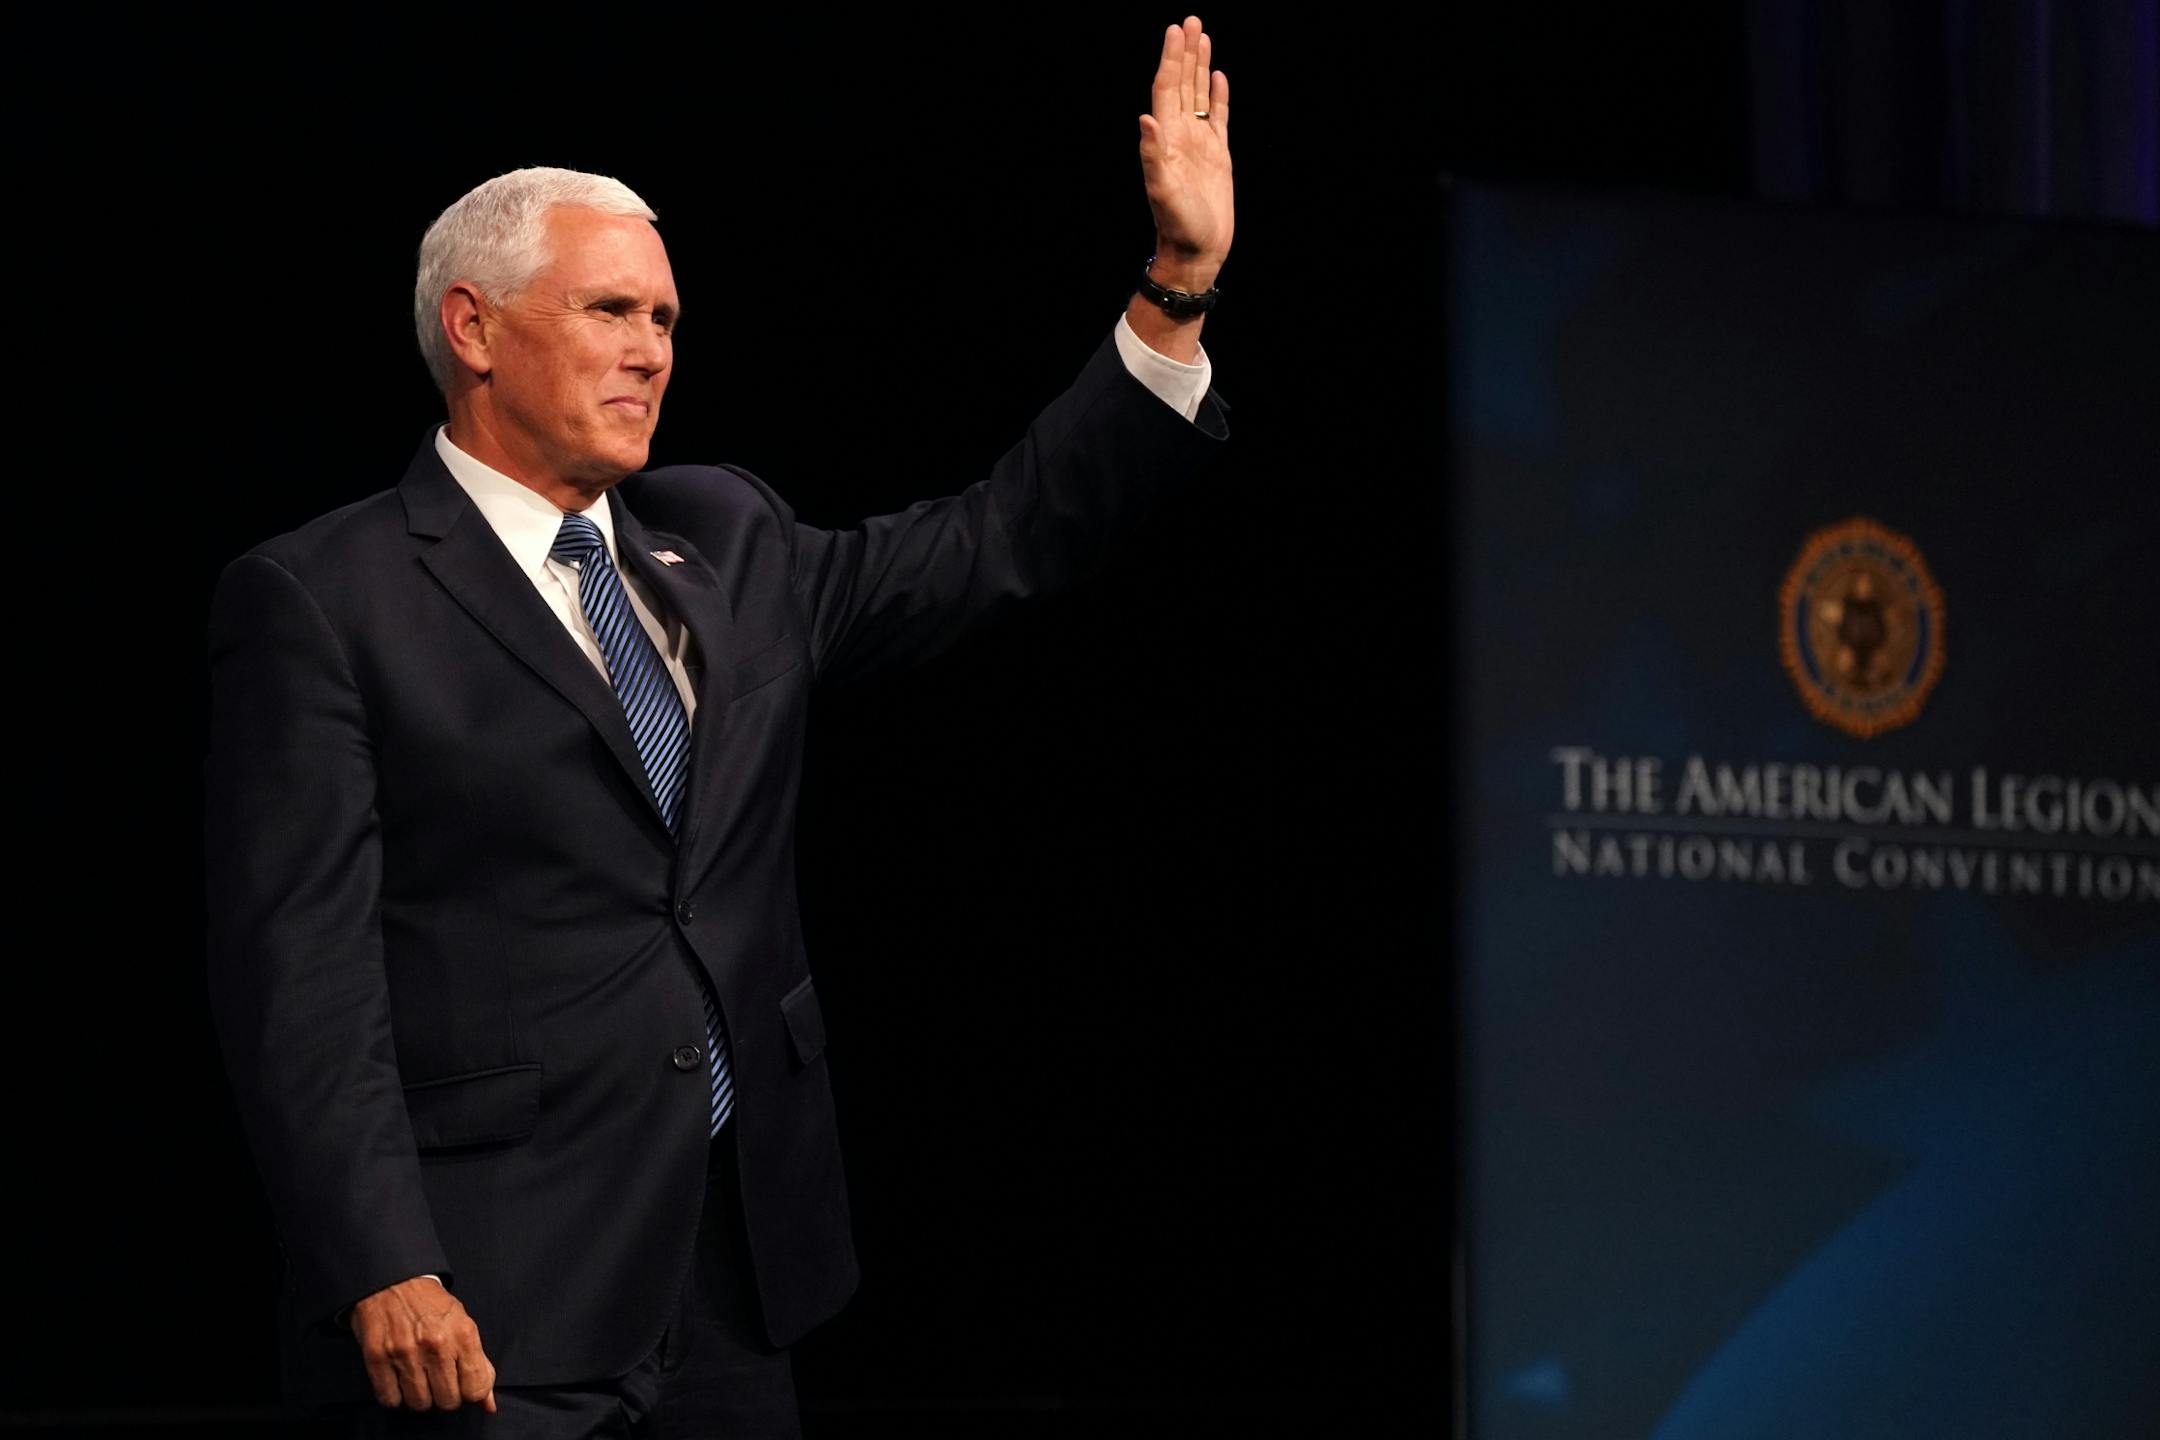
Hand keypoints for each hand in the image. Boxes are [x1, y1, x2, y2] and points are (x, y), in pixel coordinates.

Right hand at [349, 1275, 497, 1412]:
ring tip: (418, 1378)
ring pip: (420, 1404)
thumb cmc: (431, 1305)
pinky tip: (399, 1379)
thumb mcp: (463, 1325)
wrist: (393, 1281)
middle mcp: (436, 1344)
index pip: (476, 1389)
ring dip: (420, 1396)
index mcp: (463, 1334)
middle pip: (448, 1401)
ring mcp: (405, 1352)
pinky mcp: (377, 1358)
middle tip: (439, 1379)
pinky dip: (395, 1396)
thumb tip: (489, 1405)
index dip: (470, 1392)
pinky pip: (390, 1399)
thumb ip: (480, 1365)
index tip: (462, 1385)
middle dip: (445, 1395)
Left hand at [1138, 15, 1233, 289]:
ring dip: (1200, 66)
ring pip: (1198, 95)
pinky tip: (1218, 77)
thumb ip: (1152, 157)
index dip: (1171, 59)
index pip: (1167, 88)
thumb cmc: (1179, 227)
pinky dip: (1217, 96)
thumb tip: (1146, 119)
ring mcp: (1199, 144)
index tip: (1175, 30)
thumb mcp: (1163, 193)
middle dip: (1185, 52)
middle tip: (1190, 20)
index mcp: (1166, 139)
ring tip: (1202, 36)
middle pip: (1182, 84)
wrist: (1197, 251)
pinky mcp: (1217, 156)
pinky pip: (1218, 117)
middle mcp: (1180, 136)